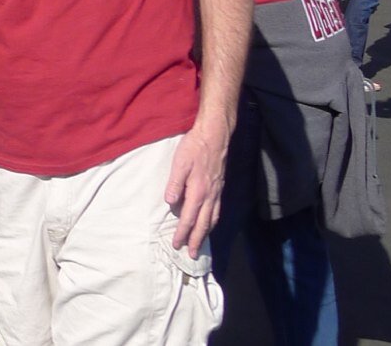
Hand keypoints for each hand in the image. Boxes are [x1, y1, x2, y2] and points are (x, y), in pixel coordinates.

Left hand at [163, 117, 228, 258]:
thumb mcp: (180, 163)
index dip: (182, 233)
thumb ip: (175, 184)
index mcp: (198, 192)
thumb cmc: (194, 148)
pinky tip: (210, 223)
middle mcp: (210, 196)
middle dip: (197, 240)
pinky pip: (218, 211)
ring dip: (206, 234)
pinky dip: (213, 222)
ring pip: (212, 219)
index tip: (176, 244)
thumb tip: (170, 204)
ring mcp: (217, 193)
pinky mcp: (220, 188)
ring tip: (201, 244)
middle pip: (203, 224)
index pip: (189, 218)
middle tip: (192, 255)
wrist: (214, 136)